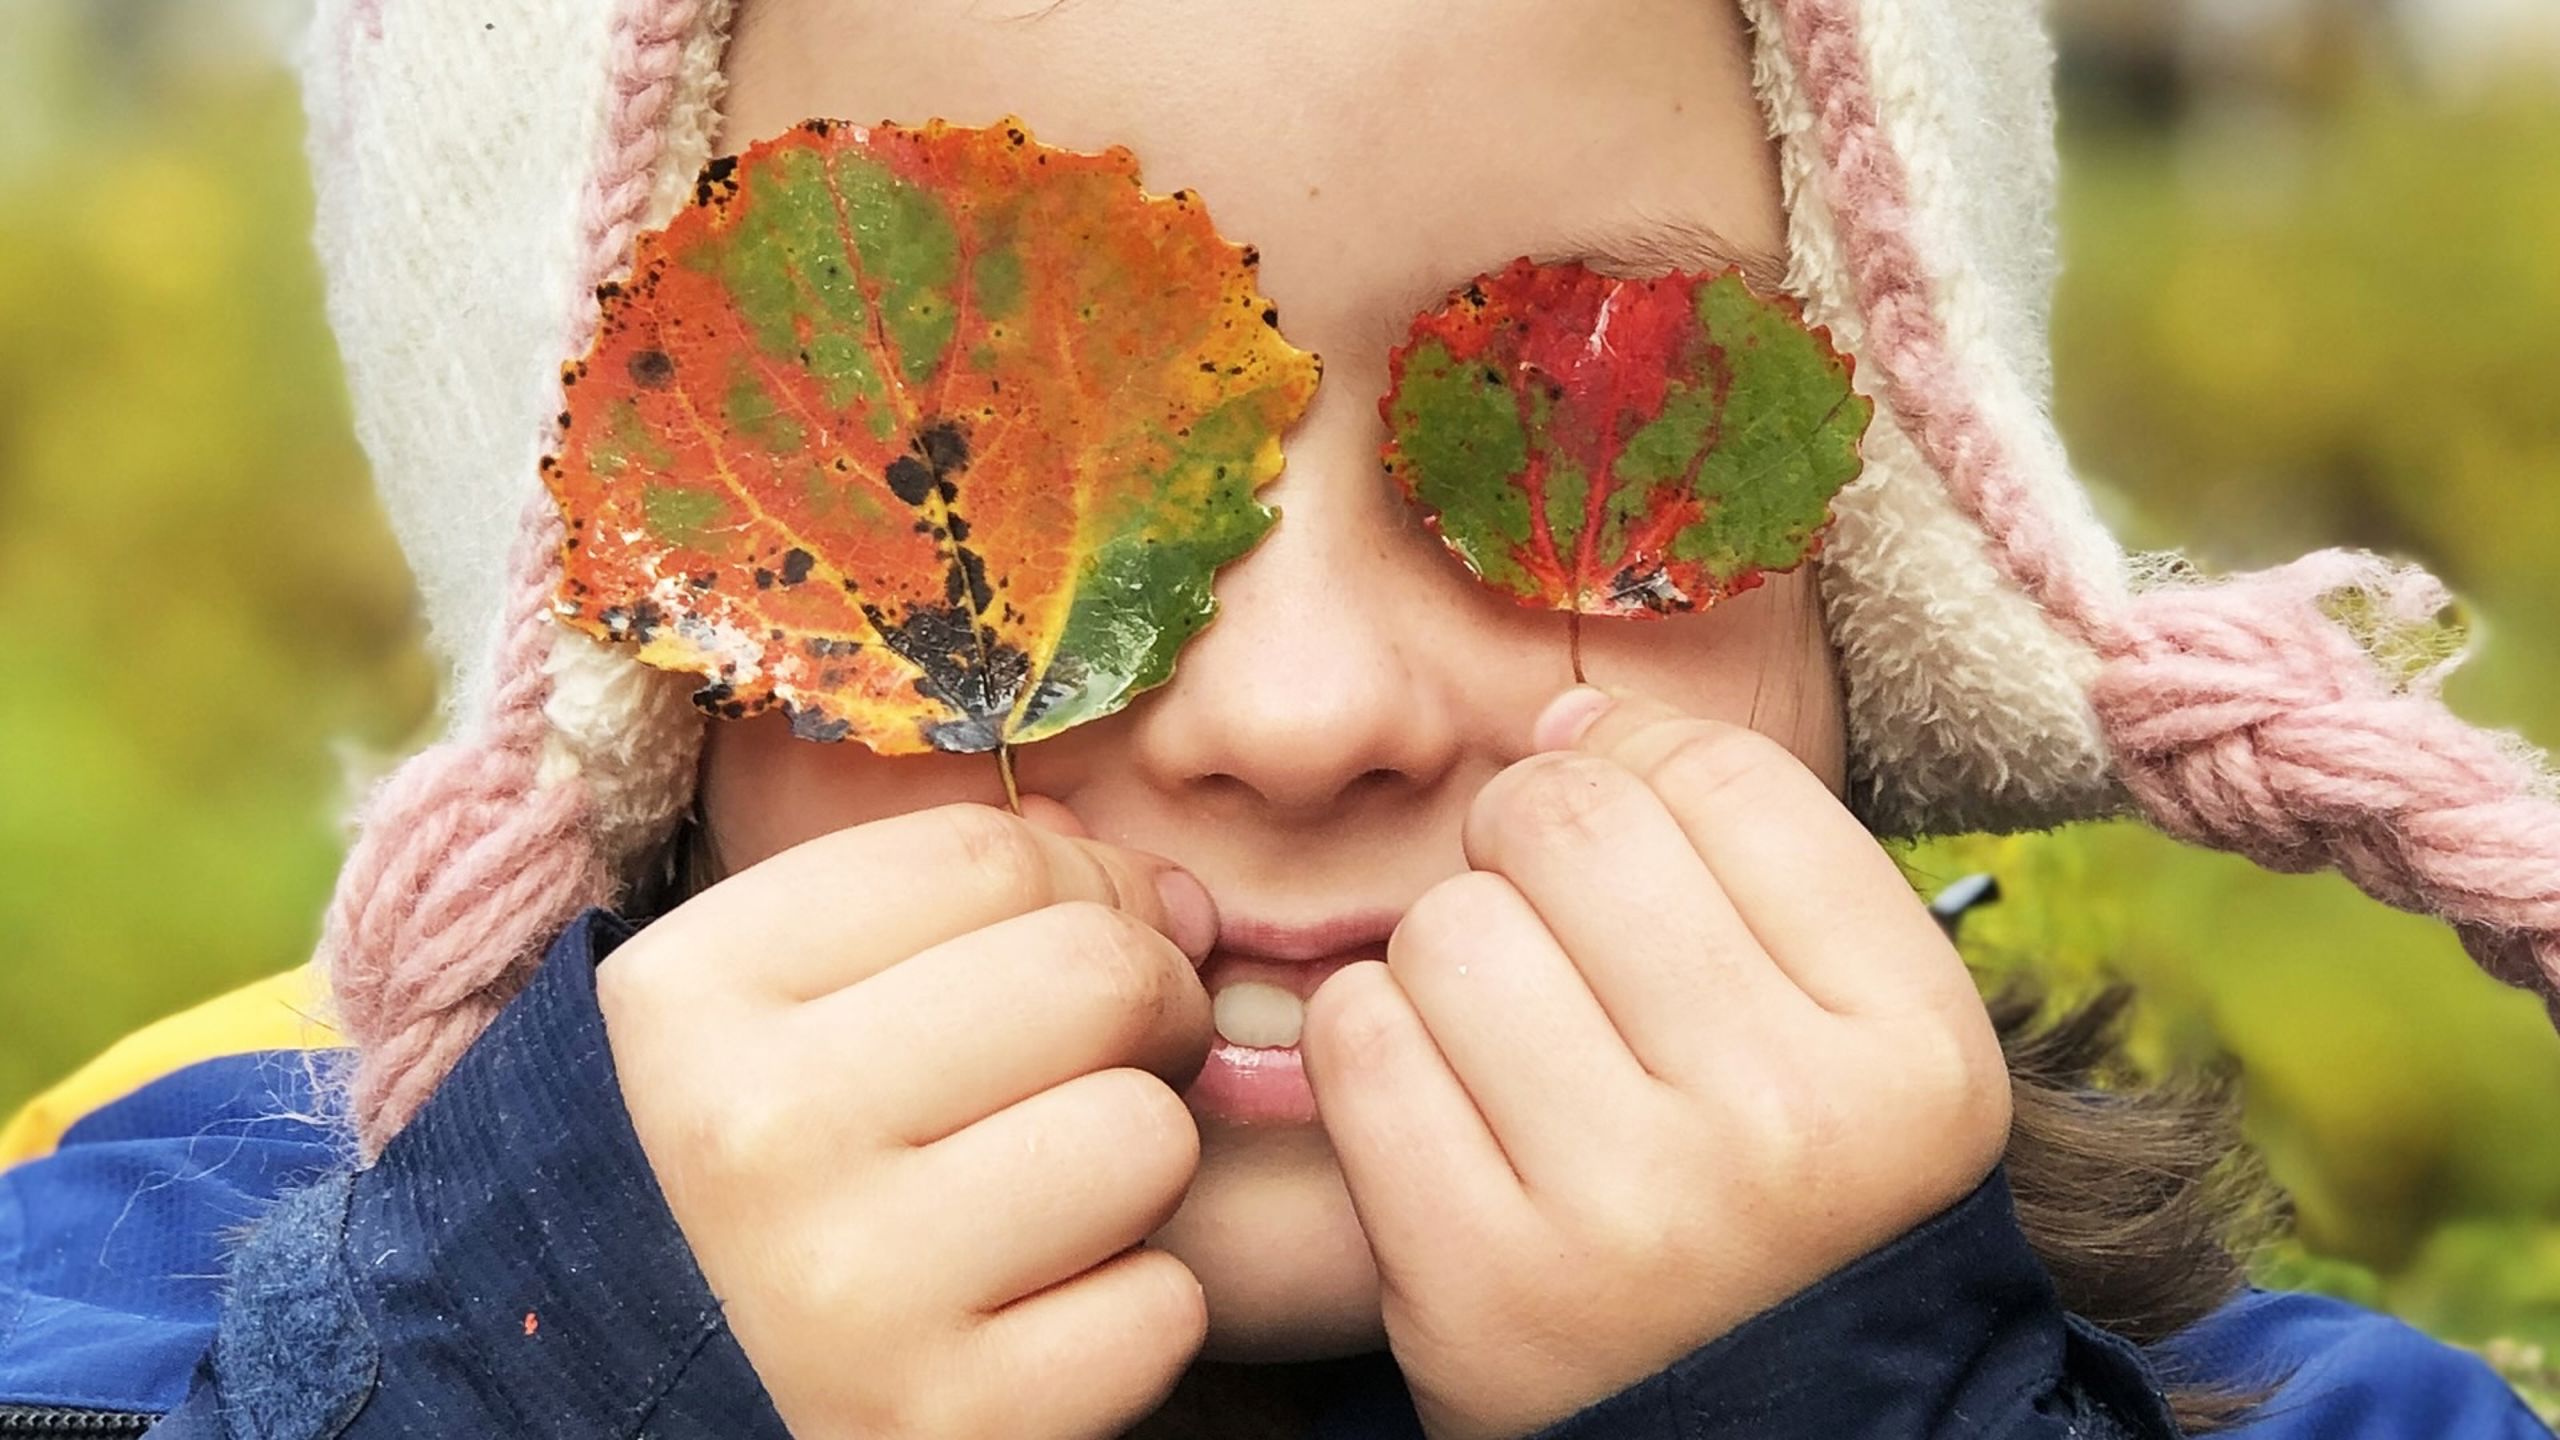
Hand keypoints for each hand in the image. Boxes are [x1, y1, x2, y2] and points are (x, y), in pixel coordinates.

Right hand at [598, 801, 1220, 1439]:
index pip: (988, 856)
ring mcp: (851, 1293)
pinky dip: (1129, 1310)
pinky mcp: (956, 1422)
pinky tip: (1035, 1313)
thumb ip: (947, 907)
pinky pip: (1162, 1306)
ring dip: (1136, 1165)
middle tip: (1106, 1061)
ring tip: (1051, 1195)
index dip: (1079, 884)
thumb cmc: (757, 1179)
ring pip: (1147, 1135)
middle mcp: (757, 1134)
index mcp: (692, 995)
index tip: (1072, 939)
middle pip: (1098, 974)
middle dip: (1149, 1007)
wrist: (664, 1417)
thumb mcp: (771, 1008)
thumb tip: (1164, 890)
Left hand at [1300, 688, 2011, 1439]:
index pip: (1724, 778)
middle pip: (1568, 824)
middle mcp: (1784, 1125)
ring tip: (1504, 1030)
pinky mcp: (1475, 1286)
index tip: (1618, 816)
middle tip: (1542, 911)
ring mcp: (1626, 1212)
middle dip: (1524, 836)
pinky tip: (1437, 1098)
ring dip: (1448, 953)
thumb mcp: (1861, 1035)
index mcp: (1908, 1047)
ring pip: (1447, 926)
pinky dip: (1376, 1044)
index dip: (1633, 757)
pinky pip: (1359, 1040)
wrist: (1761, 1439)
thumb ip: (1751, 856)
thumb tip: (1564, 718)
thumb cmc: (1792, 1197)